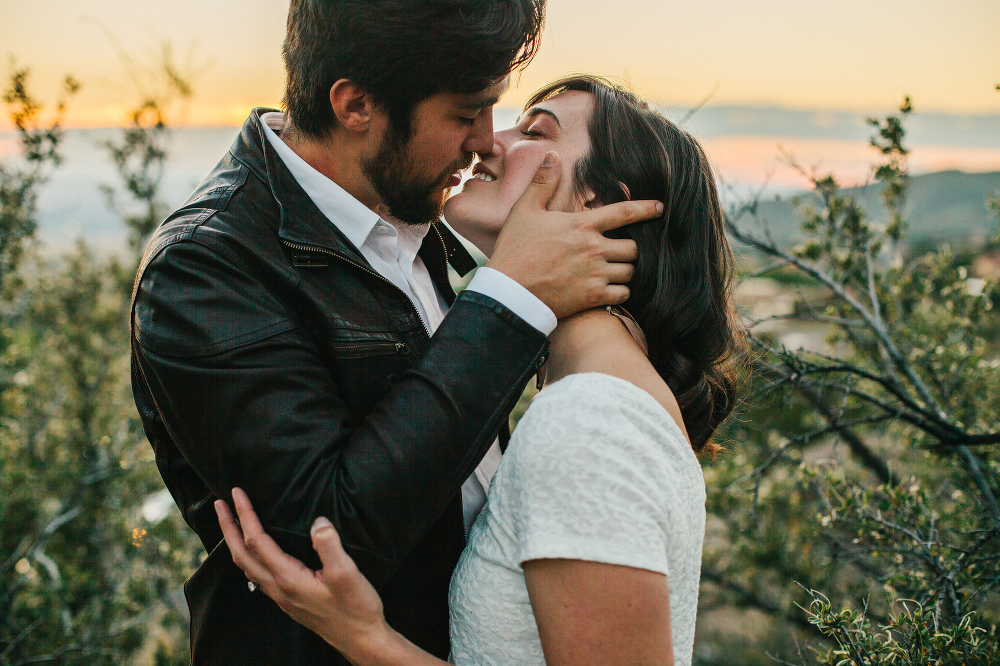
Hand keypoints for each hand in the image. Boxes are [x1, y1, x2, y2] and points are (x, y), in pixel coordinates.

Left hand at [215, 488, 389, 661]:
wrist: (361, 639)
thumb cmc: (356, 608)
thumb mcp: (347, 574)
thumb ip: (330, 546)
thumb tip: (317, 521)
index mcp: (288, 578)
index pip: (256, 541)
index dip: (245, 515)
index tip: (236, 493)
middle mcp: (278, 588)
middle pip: (241, 555)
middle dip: (228, 527)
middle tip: (218, 504)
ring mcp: (282, 596)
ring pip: (246, 566)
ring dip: (234, 542)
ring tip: (231, 524)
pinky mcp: (289, 600)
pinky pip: (258, 574)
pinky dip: (248, 557)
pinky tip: (255, 552)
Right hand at [486, 151, 661, 318]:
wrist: (510, 291)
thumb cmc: (515, 250)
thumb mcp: (525, 211)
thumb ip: (542, 183)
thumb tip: (552, 156)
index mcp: (582, 225)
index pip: (624, 213)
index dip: (646, 209)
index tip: (660, 209)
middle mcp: (594, 248)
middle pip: (634, 247)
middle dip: (630, 249)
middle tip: (621, 251)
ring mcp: (595, 273)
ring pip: (630, 271)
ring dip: (626, 271)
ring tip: (615, 271)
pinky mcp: (593, 296)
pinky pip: (623, 294)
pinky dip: (621, 292)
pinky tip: (612, 290)